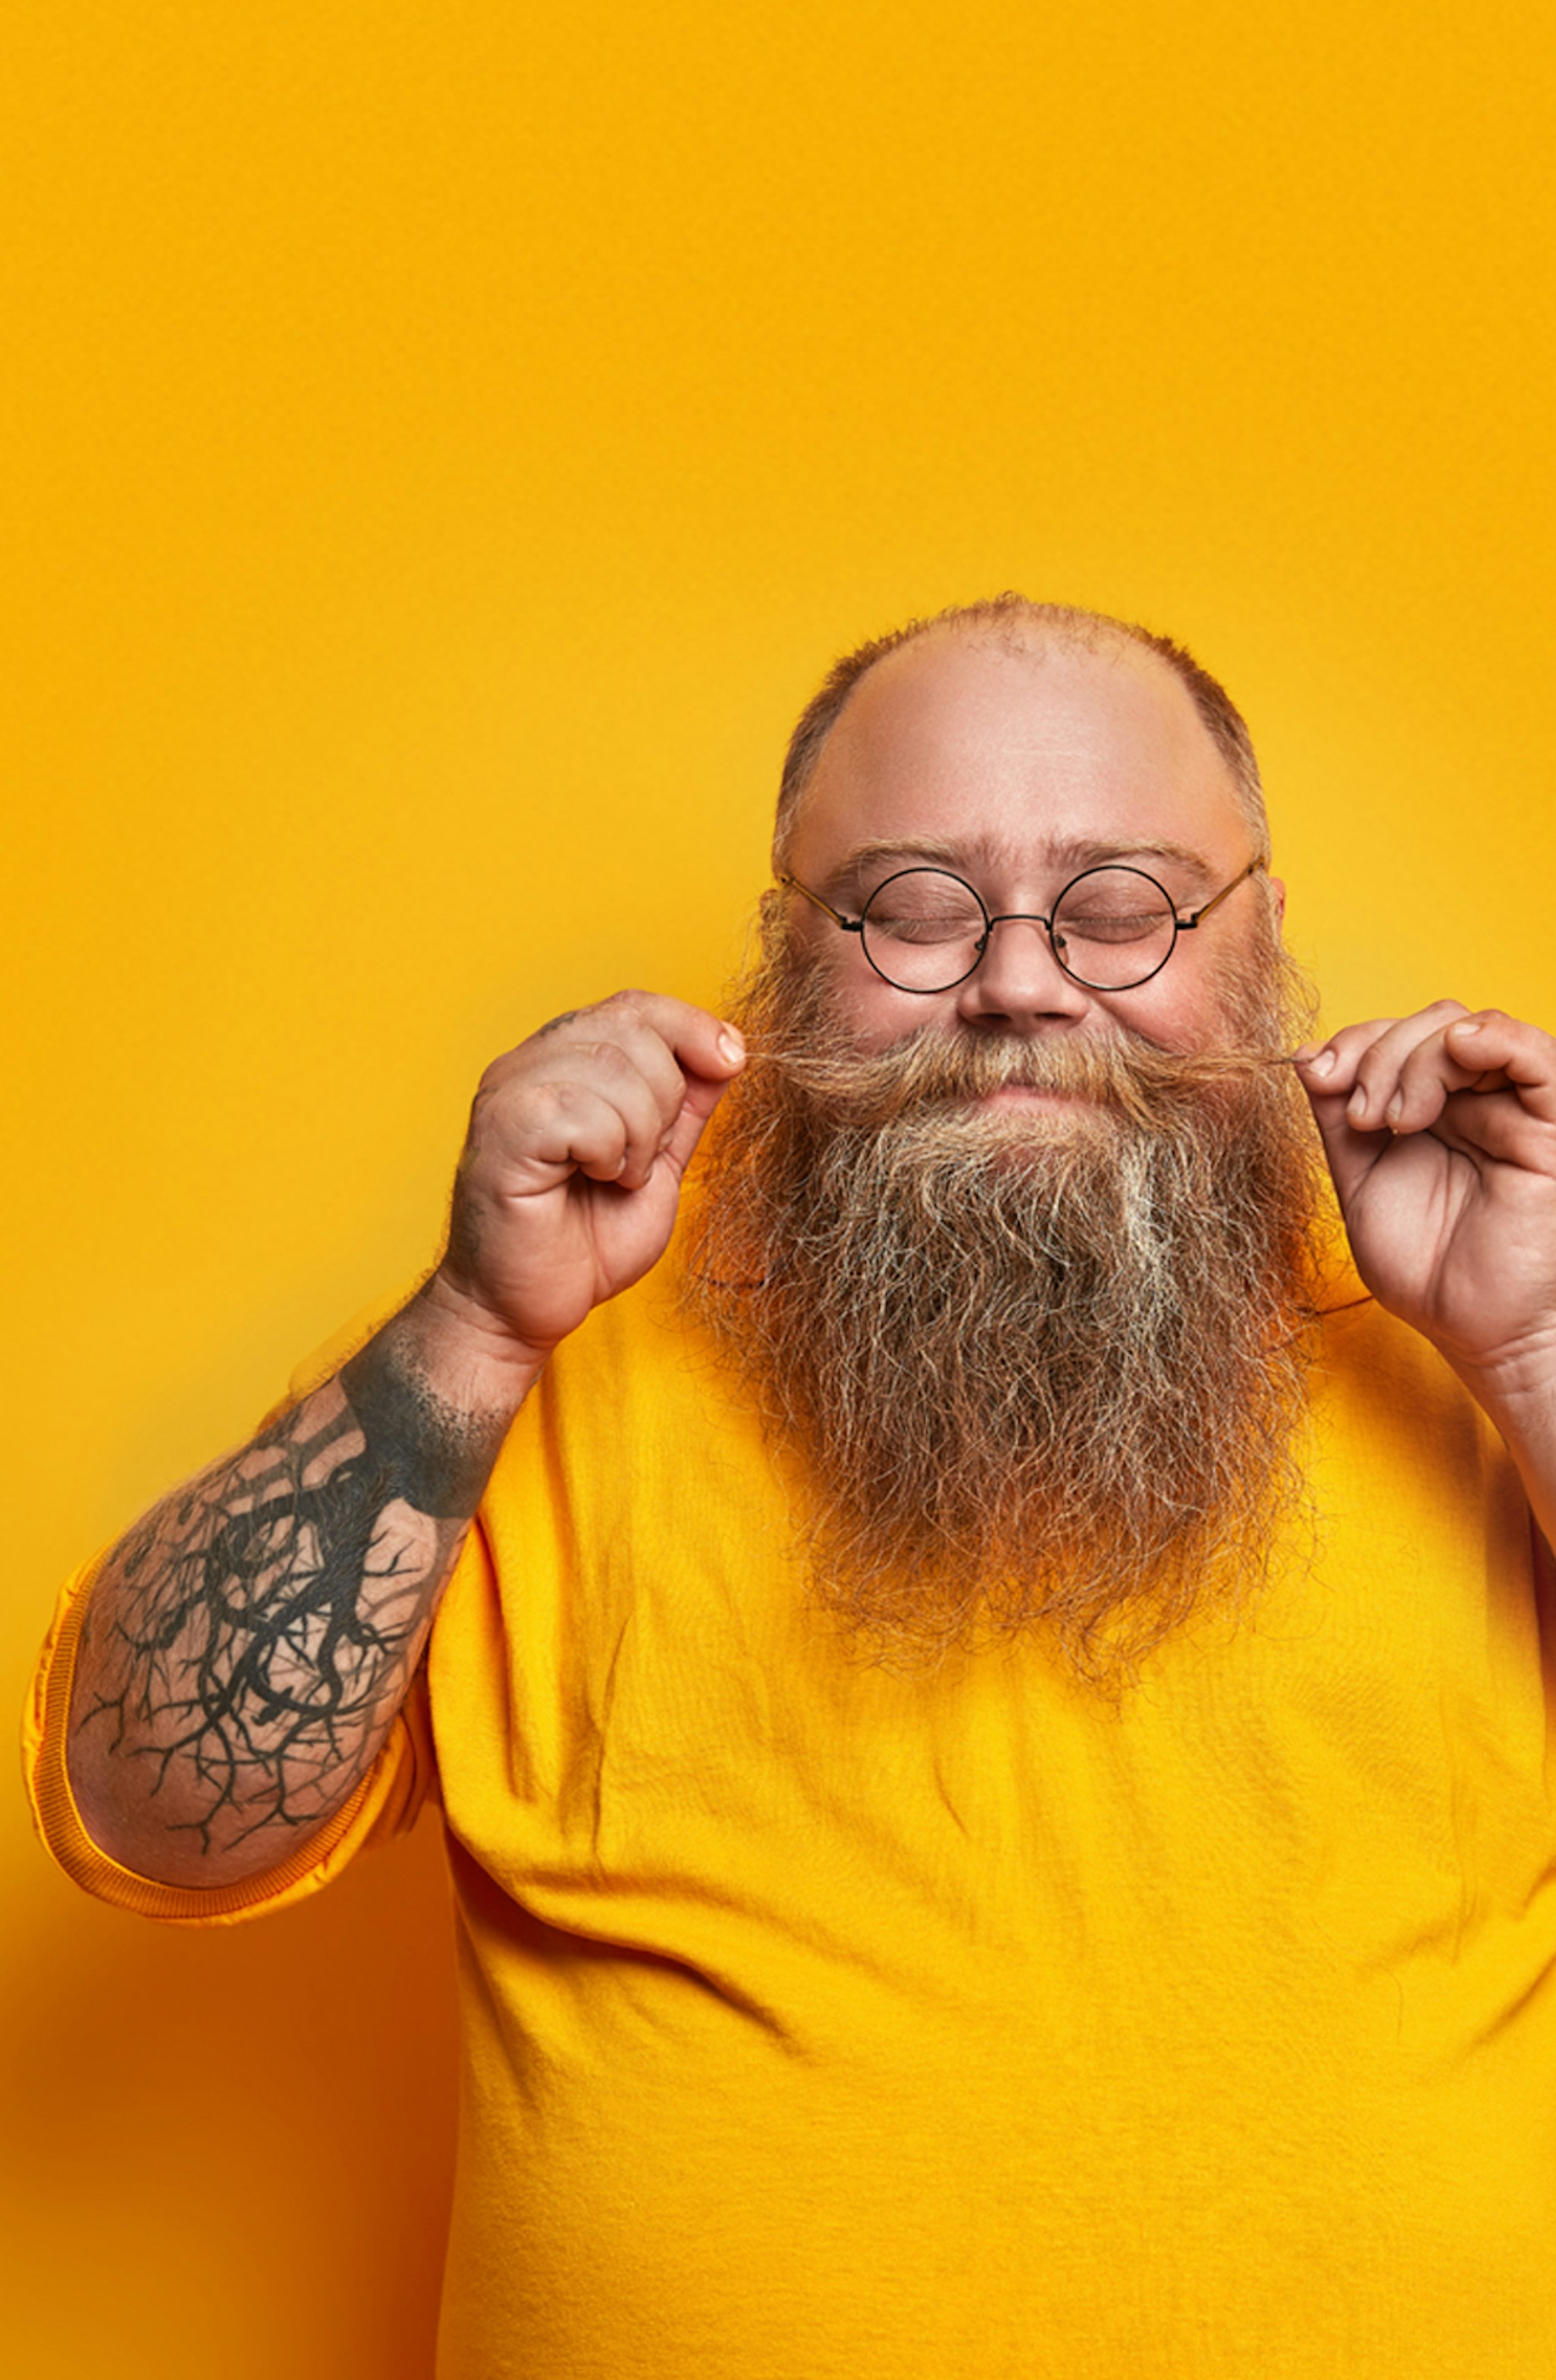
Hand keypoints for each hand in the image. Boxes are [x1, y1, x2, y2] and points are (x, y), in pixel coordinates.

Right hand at [428, 990, 745, 1369]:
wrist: (522, 1309)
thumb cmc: (583, 1242)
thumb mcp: (659, 1162)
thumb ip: (686, 1106)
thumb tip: (727, 1049)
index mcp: (563, 1060)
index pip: (637, 1005)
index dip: (693, 1027)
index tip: (730, 1062)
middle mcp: (528, 1063)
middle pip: (634, 1028)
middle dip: (666, 1100)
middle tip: (641, 1159)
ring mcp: (509, 1091)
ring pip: (616, 1068)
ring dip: (639, 1136)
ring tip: (614, 1175)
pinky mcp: (503, 1129)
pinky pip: (586, 1111)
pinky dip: (609, 1153)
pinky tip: (591, 1180)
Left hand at [1295, 1002, 1555, 1386]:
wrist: (1477, 1332)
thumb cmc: (1426, 1269)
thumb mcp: (1359, 1184)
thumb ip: (1338, 1121)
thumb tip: (1307, 1055)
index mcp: (1429, 1108)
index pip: (1394, 1037)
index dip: (1352, 1042)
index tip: (1319, 1074)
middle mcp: (1474, 1100)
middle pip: (1428, 1023)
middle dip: (1377, 1055)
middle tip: (1363, 1118)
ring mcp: (1512, 1109)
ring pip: (1469, 1029)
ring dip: (1415, 1058)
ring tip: (1395, 1121)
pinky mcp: (1550, 1126)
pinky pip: (1536, 1054)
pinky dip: (1491, 1036)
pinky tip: (1457, 1050)